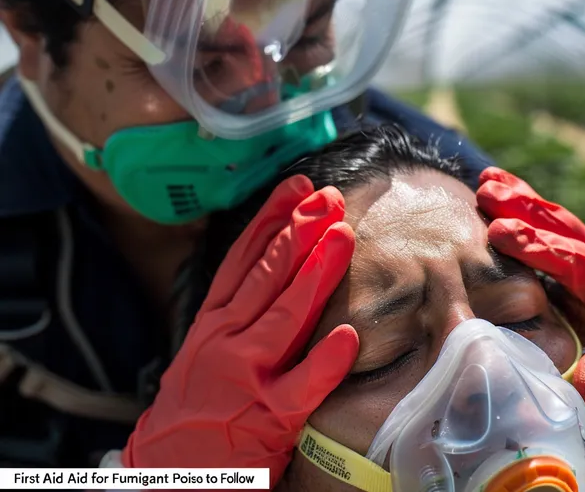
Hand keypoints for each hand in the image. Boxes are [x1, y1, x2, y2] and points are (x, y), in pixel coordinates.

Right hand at [123, 175, 358, 485]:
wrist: (169, 471)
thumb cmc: (195, 406)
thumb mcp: (206, 349)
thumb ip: (237, 311)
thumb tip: (276, 263)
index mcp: (212, 322)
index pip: (242, 259)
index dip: (270, 219)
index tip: (296, 187)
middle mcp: (224, 340)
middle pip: (265, 277)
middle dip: (298, 232)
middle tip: (327, 198)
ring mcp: (244, 377)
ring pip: (284, 317)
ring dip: (315, 274)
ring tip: (342, 237)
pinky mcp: (266, 417)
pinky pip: (302, 386)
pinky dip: (324, 361)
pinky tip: (349, 337)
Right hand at [476, 167, 584, 434]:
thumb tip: (576, 383)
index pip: (570, 259)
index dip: (536, 245)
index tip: (500, 232)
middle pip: (560, 226)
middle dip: (523, 206)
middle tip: (485, 189)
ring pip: (555, 222)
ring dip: (522, 200)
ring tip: (487, 180)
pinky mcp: (583, 269)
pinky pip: (553, 235)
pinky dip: (529, 216)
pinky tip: (503, 205)